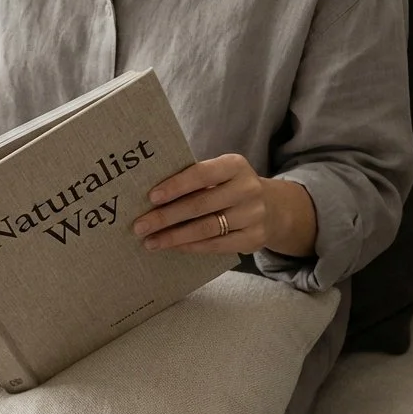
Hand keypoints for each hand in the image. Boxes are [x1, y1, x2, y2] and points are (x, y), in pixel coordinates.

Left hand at [132, 153, 303, 254]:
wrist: (272, 207)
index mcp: (235, 165)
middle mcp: (248, 188)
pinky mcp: (254, 238)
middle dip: (166, 217)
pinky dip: (191, 247)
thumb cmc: (229, 187)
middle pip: (200, 205)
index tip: (151, 197)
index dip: (175, 186)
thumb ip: (193, 179)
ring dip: (174, 237)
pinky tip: (173, 247)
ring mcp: (253, 215)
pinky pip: (216, 245)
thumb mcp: (219, 174)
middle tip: (140, 225)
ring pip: (206, 229)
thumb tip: (151, 196)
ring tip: (150, 241)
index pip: (201, 174)